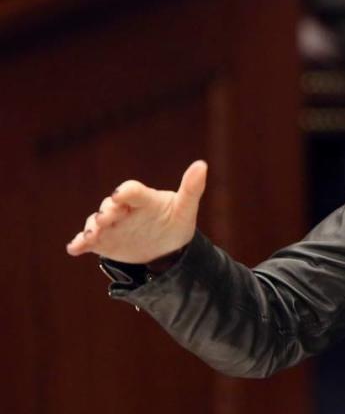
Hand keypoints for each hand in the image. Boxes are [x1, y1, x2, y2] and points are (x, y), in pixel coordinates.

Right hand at [65, 160, 207, 263]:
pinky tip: (74, 248)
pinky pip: (87, 240)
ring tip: (91, 235)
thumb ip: (192, 188)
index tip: (121, 195)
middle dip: (106, 211)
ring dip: (91, 227)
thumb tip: (202, 165)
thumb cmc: (175, 222)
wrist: (167, 247)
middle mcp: (123, 209)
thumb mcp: (186, 207)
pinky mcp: (103, 240)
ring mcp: (111, 224)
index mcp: (143, 198)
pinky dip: (79, 243)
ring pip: (96, 222)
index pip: (132, 190)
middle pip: (109, 205)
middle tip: (105, 218)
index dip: (126, 192)